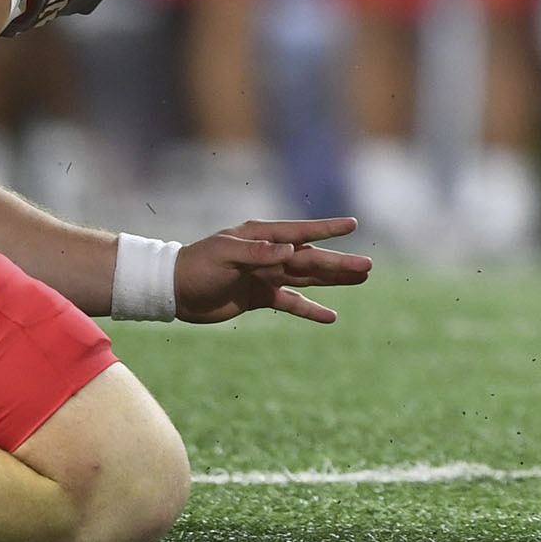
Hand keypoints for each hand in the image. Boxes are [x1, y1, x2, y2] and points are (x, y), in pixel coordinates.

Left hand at [174, 216, 372, 324]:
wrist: (172, 292)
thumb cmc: (196, 266)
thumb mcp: (224, 255)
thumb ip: (258, 253)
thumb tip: (290, 250)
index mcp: (262, 237)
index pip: (300, 233)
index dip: (327, 230)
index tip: (353, 225)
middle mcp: (270, 254)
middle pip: (311, 259)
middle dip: (339, 263)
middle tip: (367, 267)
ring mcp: (268, 275)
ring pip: (308, 278)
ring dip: (333, 280)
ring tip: (361, 279)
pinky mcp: (261, 297)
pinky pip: (291, 303)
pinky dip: (310, 310)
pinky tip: (330, 316)